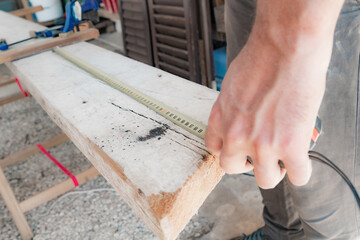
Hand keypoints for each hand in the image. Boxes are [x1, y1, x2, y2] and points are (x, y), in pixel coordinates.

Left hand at [205, 23, 333, 188]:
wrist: (285, 47)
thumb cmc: (262, 56)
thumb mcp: (234, 84)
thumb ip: (235, 107)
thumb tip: (248, 116)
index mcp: (220, 118)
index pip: (214, 148)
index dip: (229, 150)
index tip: (239, 150)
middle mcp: (236, 134)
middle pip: (233, 168)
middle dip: (247, 165)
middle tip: (259, 157)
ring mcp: (262, 144)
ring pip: (266, 179)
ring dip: (275, 172)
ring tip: (283, 160)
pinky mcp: (290, 146)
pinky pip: (298, 176)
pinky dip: (301, 171)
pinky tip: (302, 159)